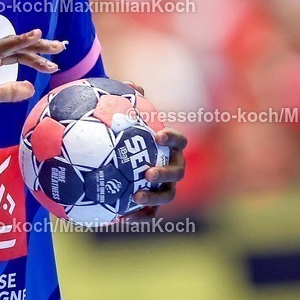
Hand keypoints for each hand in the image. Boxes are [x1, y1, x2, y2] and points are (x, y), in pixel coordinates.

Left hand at [124, 82, 186, 216]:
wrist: (127, 156)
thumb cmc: (131, 134)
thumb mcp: (129, 117)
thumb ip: (131, 102)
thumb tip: (128, 83)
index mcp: (170, 146)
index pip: (178, 141)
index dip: (171, 138)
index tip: (157, 136)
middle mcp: (173, 167)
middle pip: (177, 171)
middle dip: (166, 172)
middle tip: (147, 172)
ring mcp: (165, 186)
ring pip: (168, 194)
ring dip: (155, 196)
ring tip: (136, 195)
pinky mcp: (154, 203)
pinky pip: (150, 212)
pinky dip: (139, 215)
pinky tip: (122, 217)